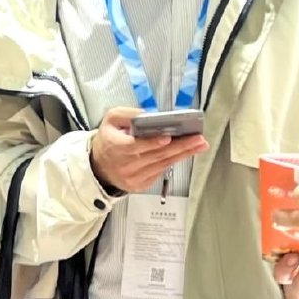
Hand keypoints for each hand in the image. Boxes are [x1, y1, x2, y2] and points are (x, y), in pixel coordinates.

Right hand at [87, 108, 208, 194]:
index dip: (152, 142)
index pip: (135, 146)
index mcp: (115, 147)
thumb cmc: (108, 141)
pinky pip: (161, 171)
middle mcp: (125, 165)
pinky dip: (174, 160)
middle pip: (156, 155)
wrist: (99, 168)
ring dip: (183, 153)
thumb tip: (146, 114)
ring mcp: (133, 177)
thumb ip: (126, 114)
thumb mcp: (110, 120)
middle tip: (197, 138)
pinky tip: (186, 153)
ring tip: (199, 144)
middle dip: (180, 146)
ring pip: (162, 164)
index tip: (168, 137)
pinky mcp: (140, 185)